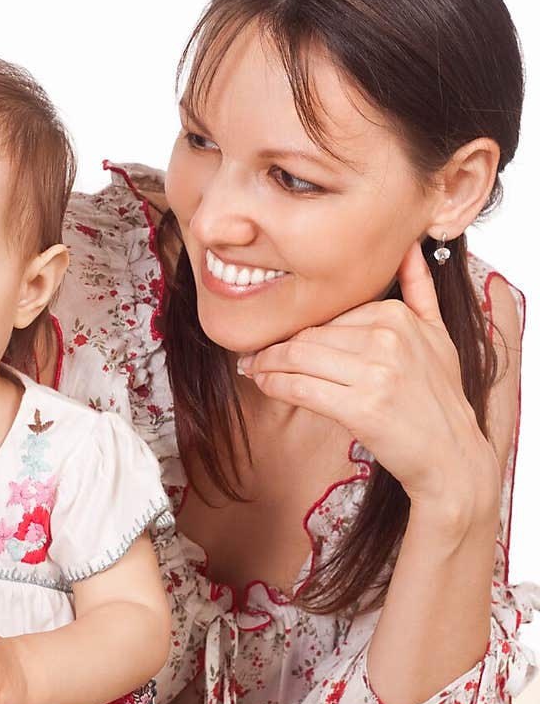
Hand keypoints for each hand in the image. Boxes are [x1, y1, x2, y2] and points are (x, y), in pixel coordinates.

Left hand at [237, 241, 497, 509]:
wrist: (452, 455)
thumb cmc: (439, 398)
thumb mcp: (439, 335)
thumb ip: (420, 290)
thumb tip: (408, 248)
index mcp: (398, 315)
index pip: (329, 315)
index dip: (300, 328)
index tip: (280, 338)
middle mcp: (387, 338)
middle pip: (310, 335)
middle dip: (277, 346)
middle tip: (254, 354)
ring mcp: (375, 373)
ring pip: (299, 357)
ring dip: (267, 364)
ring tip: (253, 368)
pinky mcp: (361, 407)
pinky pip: (301, 387)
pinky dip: (275, 384)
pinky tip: (264, 384)